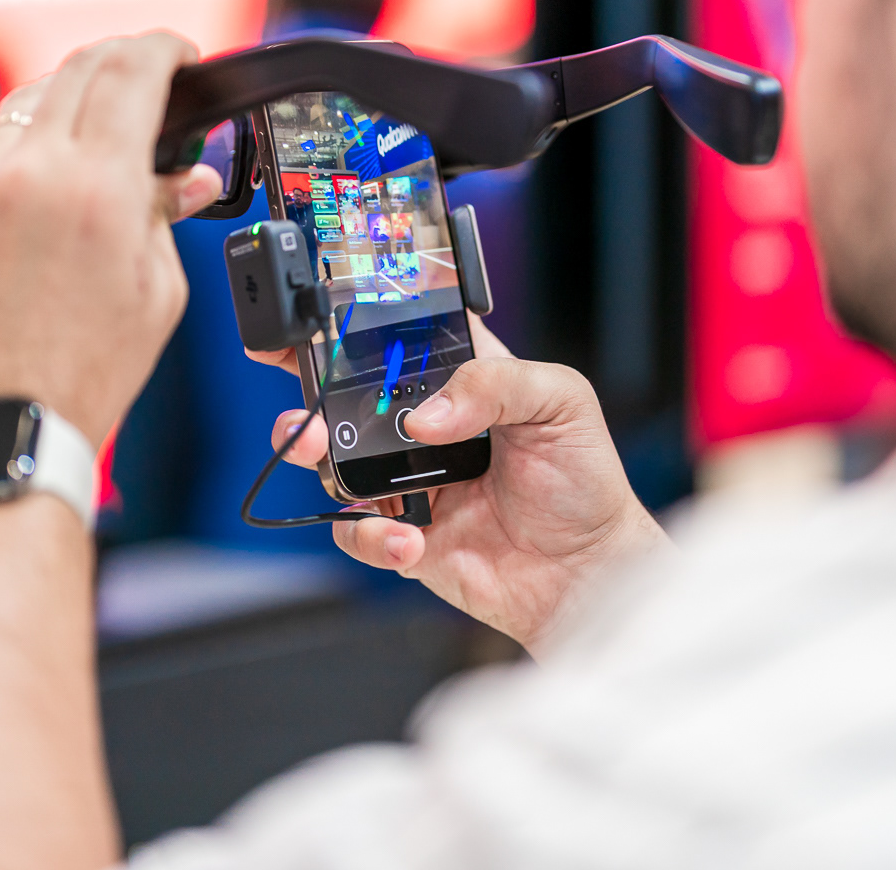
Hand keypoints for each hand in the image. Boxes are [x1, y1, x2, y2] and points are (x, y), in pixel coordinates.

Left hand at [0, 34, 221, 443]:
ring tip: (105, 119)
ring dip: (74, 93)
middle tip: (152, 72)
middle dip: (123, 58)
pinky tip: (57, 168)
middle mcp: (33, 171)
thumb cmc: (84, 372)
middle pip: (79, 68)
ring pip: (31, 100)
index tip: (182, 53)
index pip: (132, 72)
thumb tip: (188, 180)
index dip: (165, 48)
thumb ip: (168, 217)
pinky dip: (35, 139)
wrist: (0, 422)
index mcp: (98, 188)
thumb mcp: (157, 293)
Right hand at [252, 317, 669, 652]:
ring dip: (319, 455)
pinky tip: (409, 537)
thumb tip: (426, 415)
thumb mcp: (559, 401)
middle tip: (306, 403)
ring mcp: (410, 481)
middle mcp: (428, 426)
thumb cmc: (586, 482)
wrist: (588, 572)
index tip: (315, 322)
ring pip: (335, 460)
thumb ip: (493, 385)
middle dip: (310, 391)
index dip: (352, 326)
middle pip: (347, 395)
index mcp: (461, 378)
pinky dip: (370, 534)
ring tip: (328, 457)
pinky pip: (357, 530)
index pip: (397, 338)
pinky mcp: (404, 535)